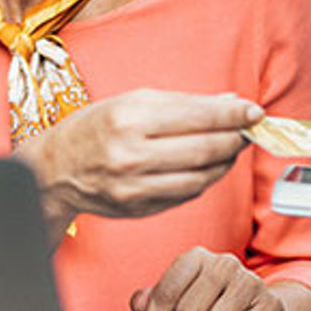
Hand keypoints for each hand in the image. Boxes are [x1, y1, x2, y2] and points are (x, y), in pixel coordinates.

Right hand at [13, 89, 261, 242]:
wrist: (55, 169)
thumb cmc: (96, 127)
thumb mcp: (133, 101)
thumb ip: (184, 103)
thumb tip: (231, 102)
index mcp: (130, 119)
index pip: (197, 117)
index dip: (232, 115)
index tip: (255, 111)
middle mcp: (131, 155)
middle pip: (204, 150)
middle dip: (235, 138)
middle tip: (250, 129)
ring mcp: (135, 187)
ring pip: (201, 177)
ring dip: (225, 162)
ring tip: (232, 146)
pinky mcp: (140, 209)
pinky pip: (187, 194)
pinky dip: (205, 179)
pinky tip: (209, 165)